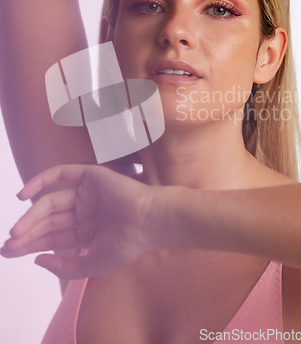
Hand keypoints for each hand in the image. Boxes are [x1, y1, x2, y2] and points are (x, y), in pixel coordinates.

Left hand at [1, 165, 158, 278]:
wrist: (147, 222)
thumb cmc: (126, 245)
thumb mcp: (91, 265)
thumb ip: (64, 267)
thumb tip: (37, 260)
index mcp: (85, 232)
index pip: (52, 237)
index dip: (30, 244)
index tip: (9, 251)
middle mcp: (83, 211)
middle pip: (48, 220)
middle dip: (27, 232)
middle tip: (8, 244)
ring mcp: (85, 193)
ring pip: (50, 202)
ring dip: (31, 216)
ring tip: (16, 231)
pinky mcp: (88, 176)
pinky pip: (60, 174)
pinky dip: (40, 181)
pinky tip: (23, 195)